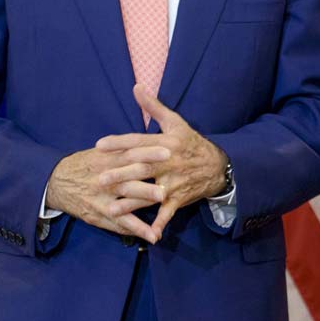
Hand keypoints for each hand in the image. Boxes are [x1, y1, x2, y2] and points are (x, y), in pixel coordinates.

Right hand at [46, 145, 168, 242]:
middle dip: (147, 186)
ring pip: (125, 204)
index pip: (130, 155)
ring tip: (163, 206)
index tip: (168, 152)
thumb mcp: (100, 152)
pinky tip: (152, 236)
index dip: (149, 153)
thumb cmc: (85, 164)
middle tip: (167, 188)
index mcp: (106, 160)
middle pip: (128, 181)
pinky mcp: (98, 215)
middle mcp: (104, 180)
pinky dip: (136, 230)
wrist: (54, 182)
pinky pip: (119, 224)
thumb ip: (123, 147)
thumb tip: (148, 135)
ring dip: (143, 205)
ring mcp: (101, 199)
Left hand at [95, 85, 228, 241]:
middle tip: (100, 179)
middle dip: (120, 174)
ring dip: (131, 203)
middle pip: (142, 168)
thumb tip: (136, 86)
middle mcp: (169, 162)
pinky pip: (168, 212)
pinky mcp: (180, 198)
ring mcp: (175, 182)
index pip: (139, 141)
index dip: (120, 142)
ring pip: (150, 193)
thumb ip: (154, 106)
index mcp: (166, 143)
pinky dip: (160, 223)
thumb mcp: (176, 122)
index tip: (99, 145)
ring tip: (111, 209)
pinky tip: (148, 233)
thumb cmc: (192, 143)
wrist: (220, 164)